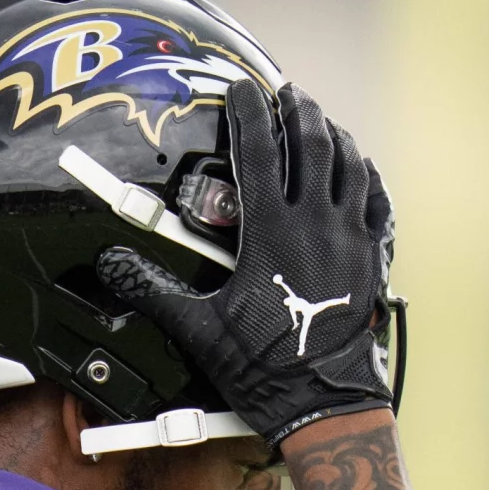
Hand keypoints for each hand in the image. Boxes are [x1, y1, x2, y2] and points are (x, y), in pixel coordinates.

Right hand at [97, 80, 394, 444]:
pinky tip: (360, 167)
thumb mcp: (198, 329)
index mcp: (270, 232)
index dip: (248, 113)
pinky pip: (376, 201)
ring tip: (321, 119)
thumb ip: (153, 290)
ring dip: (334, 136)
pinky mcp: (372, 258)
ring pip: (350, 166)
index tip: (241, 89)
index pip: (258, 153)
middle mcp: (316, 225)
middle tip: (287, 93)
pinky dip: (367, 176)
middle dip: (298, 111)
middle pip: (312, 145)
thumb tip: (112, 266)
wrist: (321, 400)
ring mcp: (350, 239)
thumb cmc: (261, 367)